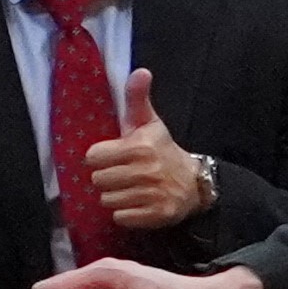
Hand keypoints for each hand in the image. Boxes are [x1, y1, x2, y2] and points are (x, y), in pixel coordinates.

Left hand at [83, 66, 209, 228]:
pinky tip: (138, 203)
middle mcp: (146, 171)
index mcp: (139, 147)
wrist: (194, 182)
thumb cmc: (162, 149)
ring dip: (115, 196)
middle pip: (98, 181)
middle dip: (107, 178)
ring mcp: (152, 195)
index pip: (93, 157)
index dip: (100, 157)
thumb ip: (137, 98)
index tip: (114, 156)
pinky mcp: (157, 215)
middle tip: (122, 173)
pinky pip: (120, 218)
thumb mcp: (149, 122)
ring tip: (130, 188)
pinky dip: (125, 213)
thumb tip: (140, 70)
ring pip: (107, 201)